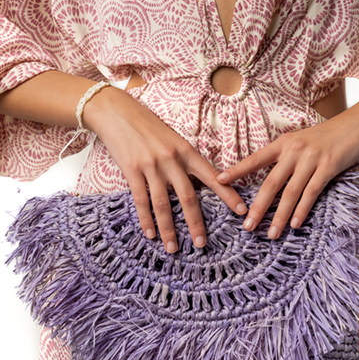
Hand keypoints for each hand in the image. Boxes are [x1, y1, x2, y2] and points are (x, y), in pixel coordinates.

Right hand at [83, 84, 246, 251]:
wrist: (116, 111)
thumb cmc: (147, 126)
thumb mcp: (173, 139)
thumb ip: (185, 160)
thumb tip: (198, 184)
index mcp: (187, 151)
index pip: (212, 176)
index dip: (228, 194)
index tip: (241, 211)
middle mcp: (172, 159)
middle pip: (188, 197)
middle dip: (196, 223)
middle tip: (201, 244)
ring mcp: (151, 165)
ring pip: (163, 204)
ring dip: (169, 229)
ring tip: (173, 248)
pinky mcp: (131, 170)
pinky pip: (141, 200)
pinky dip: (146, 220)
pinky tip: (150, 234)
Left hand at [216, 102, 358, 237]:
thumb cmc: (332, 134)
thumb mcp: (305, 140)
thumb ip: (290, 156)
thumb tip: (276, 178)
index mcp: (284, 142)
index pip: (255, 159)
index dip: (237, 170)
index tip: (219, 181)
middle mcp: (294, 150)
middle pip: (270, 183)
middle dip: (257, 207)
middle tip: (247, 227)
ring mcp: (311, 159)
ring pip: (290, 193)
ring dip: (279, 216)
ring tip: (271, 233)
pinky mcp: (329, 166)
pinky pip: (311, 192)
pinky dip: (302, 210)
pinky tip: (295, 224)